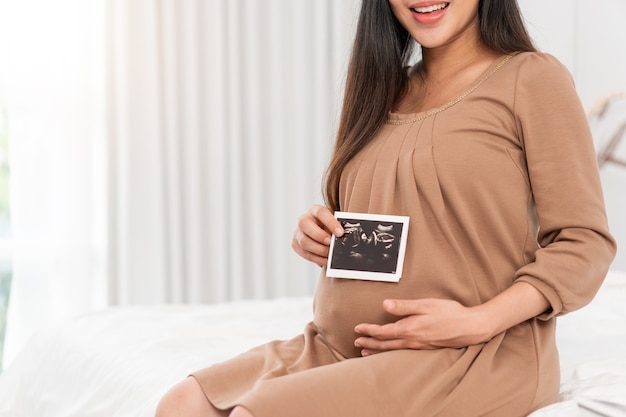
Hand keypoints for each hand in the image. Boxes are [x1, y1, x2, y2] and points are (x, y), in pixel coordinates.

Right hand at [291, 205, 343, 266]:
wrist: (320, 232)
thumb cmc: (329, 227)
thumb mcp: (334, 224)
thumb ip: (337, 229)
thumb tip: (342, 239)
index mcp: (314, 210)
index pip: (320, 212)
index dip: (330, 222)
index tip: (340, 233)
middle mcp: (304, 219)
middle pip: (305, 225)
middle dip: (320, 236)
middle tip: (331, 243)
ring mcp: (298, 232)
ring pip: (304, 242)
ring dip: (319, 250)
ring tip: (330, 254)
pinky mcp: (296, 244)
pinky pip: (305, 253)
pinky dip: (317, 259)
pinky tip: (326, 260)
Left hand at [353, 298, 493, 355]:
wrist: (470, 327)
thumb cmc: (449, 313)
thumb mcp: (426, 304)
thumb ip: (404, 306)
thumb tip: (385, 304)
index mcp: (409, 328)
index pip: (383, 331)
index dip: (368, 330)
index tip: (357, 329)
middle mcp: (412, 340)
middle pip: (385, 344)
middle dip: (369, 343)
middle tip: (356, 343)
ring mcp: (419, 346)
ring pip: (393, 350)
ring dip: (378, 350)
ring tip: (366, 352)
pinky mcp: (425, 347)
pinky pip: (403, 352)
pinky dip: (391, 352)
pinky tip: (390, 351)